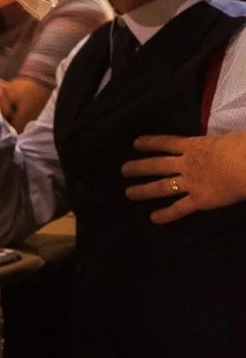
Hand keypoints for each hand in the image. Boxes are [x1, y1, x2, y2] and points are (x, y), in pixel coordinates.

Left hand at [122, 132, 245, 223]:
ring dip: (144, 190)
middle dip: (140, 167)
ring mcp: (191, 182)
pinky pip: (180, 208)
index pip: (168, 142)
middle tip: (123, 170)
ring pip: (162, 186)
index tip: (136, 143)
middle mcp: (187, 163)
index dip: (151, 142)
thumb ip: (220, 144)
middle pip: (158, 165)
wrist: (245, 164)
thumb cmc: (242, 147)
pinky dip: (167, 214)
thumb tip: (227, 145)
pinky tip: (153, 218)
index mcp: (195, 146)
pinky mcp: (199, 199)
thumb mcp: (227, 139)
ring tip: (128, 193)